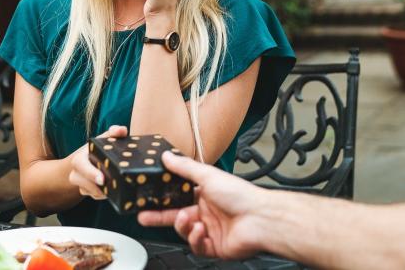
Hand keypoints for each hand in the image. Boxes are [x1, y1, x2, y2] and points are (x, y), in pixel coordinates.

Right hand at [68, 125, 127, 199]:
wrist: (96, 158)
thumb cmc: (103, 147)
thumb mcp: (107, 138)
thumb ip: (114, 132)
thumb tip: (121, 130)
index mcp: (80, 157)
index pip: (80, 164)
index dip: (89, 172)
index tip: (101, 179)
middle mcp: (77, 170)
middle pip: (79, 180)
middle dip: (93, 187)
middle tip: (108, 190)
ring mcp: (80, 182)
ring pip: (86, 191)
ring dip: (100, 192)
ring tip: (114, 190)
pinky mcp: (86, 191)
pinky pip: (93, 196)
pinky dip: (102, 195)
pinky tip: (113, 192)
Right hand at [137, 151, 268, 259]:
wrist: (260, 219)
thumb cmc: (241, 195)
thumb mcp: (208, 175)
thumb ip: (185, 167)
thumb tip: (167, 156)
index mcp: (206, 194)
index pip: (178, 196)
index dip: (163, 198)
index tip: (147, 197)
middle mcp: (207, 212)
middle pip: (177, 216)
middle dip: (159, 217)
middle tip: (143, 216)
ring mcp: (211, 230)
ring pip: (185, 232)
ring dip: (183, 226)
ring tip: (188, 220)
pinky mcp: (215, 247)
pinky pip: (197, 247)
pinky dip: (196, 239)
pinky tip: (201, 231)